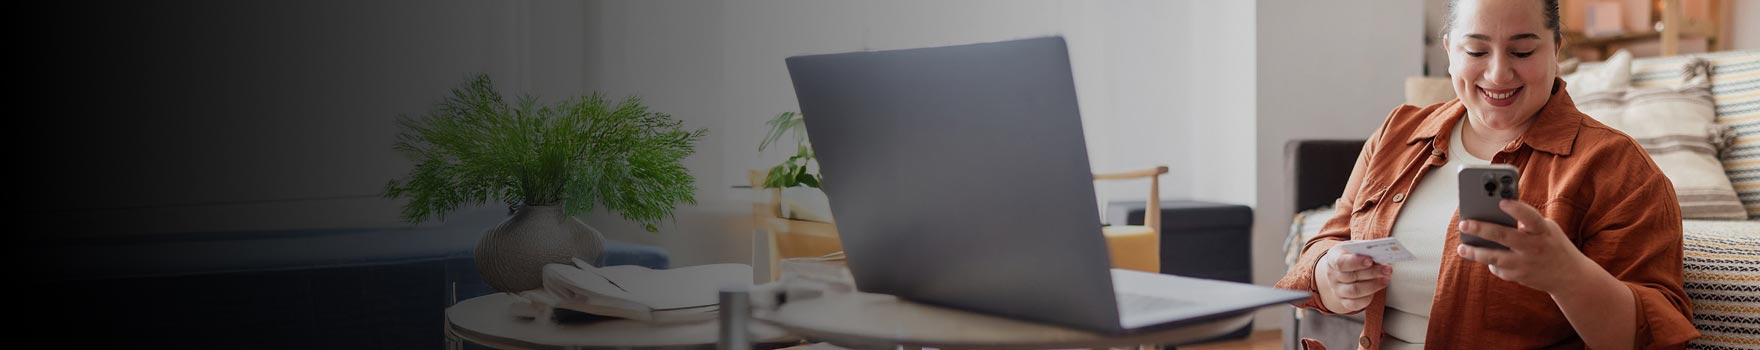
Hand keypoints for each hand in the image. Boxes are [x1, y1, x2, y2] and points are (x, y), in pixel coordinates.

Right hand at [1317, 246, 1391, 312]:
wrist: (1342, 270)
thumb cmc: (1351, 256)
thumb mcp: (1354, 248)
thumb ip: (1365, 250)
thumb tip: (1382, 255)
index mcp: (1333, 258)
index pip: (1341, 262)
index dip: (1356, 262)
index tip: (1370, 260)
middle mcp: (1332, 275)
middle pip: (1351, 276)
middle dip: (1372, 272)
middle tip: (1387, 269)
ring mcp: (1337, 290)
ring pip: (1355, 291)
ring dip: (1373, 285)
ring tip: (1386, 279)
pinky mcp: (1344, 301)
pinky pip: (1355, 303)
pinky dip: (1369, 297)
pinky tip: (1378, 288)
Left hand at [1457, 199, 1592, 293]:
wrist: (1570, 276)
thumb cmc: (1551, 244)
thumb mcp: (1546, 229)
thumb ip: (1526, 221)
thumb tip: (1493, 213)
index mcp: (1543, 231)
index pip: (1530, 218)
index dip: (1516, 210)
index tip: (1501, 202)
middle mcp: (1534, 247)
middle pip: (1504, 237)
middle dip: (1482, 229)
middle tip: (1464, 224)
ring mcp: (1526, 264)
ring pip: (1495, 258)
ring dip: (1475, 252)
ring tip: (1462, 247)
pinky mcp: (1519, 277)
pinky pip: (1498, 268)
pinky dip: (1490, 261)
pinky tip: (1482, 255)